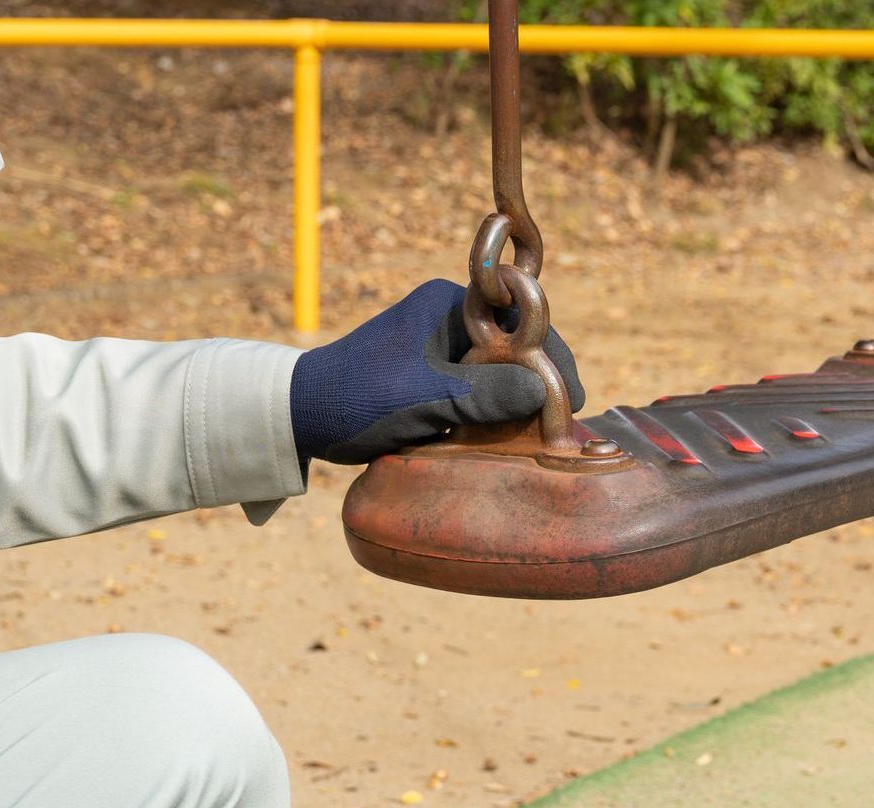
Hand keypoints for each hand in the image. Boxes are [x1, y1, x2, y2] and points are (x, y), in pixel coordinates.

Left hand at [289, 279, 584, 464]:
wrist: (300, 416)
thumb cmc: (359, 397)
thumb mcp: (428, 397)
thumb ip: (486, 393)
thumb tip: (545, 390)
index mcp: (448, 305)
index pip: (521, 319)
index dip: (551, 356)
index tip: (573, 396)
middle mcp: (447, 320)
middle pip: (515, 348)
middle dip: (539, 381)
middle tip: (562, 421)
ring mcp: (438, 350)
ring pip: (498, 372)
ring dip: (517, 401)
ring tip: (543, 433)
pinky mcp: (430, 379)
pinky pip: (477, 392)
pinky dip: (494, 413)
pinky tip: (509, 438)